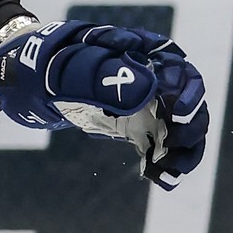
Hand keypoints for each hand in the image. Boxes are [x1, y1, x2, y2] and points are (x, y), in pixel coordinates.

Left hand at [0, 19, 211, 188]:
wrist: (43, 80)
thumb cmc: (60, 66)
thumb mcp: (76, 68)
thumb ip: (106, 77)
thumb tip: (144, 90)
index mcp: (146, 56)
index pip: (179, 72)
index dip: (184, 92)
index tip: (176, 112)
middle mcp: (156, 79)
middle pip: (188, 100)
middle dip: (190, 122)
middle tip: (180, 142)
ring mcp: (151, 104)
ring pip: (181, 124)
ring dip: (184, 147)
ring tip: (173, 169)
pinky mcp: (142, 126)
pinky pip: (163, 142)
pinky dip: (167, 159)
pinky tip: (163, 176)